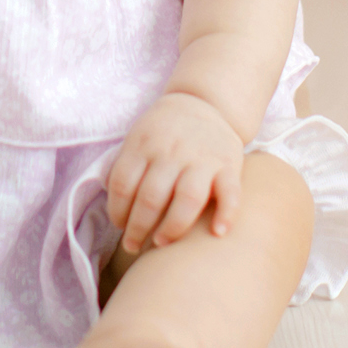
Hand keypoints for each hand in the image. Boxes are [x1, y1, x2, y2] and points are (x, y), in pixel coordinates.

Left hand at [106, 91, 244, 252]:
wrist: (203, 102)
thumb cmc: (163, 132)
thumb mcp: (138, 138)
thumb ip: (127, 168)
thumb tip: (117, 212)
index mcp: (143, 144)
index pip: (123, 184)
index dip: (117, 211)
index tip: (120, 225)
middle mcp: (171, 151)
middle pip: (151, 197)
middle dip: (138, 228)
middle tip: (134, 245)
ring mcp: (201, 158)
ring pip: (187, 199)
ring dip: (173, 227)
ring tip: (162, 243)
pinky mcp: (229, 165)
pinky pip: (230, 193)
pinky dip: (226, 214)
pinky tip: (217, 233)